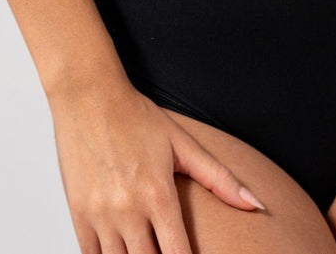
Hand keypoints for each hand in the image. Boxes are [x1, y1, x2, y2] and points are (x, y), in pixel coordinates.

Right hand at [50, 78, 266, 252]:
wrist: (89, 96)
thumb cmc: (137, 117)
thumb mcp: (183, 144)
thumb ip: (220, 179)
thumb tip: (256, 205)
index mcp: (159, 194)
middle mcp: (128, 209)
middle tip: (167, 249)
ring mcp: (100, 214)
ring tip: (146, 248)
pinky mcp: (78, 213)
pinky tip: (120, 250)